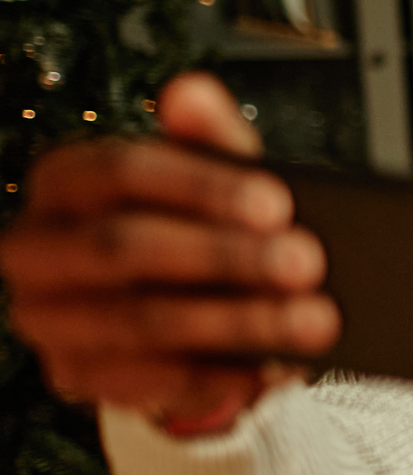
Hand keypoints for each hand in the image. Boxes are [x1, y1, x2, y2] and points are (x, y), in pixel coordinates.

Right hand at [0, 72, 336, 431]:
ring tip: (311, 321)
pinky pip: (149, 382)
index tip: (276, 203)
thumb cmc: (193, 226)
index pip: (120, 172)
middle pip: (126, 247)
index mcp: (64, 182)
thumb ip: (208, 134)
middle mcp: (38, 248)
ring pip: (142, 320)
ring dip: (238, 323)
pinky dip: (219, 376)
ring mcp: (48, 318)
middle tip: (305, 263)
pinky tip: (272, 367)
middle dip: (225, 257)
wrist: (180, 310)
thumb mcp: (212, 176)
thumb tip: (191, 92)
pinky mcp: (75, 376)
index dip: (201, 187)